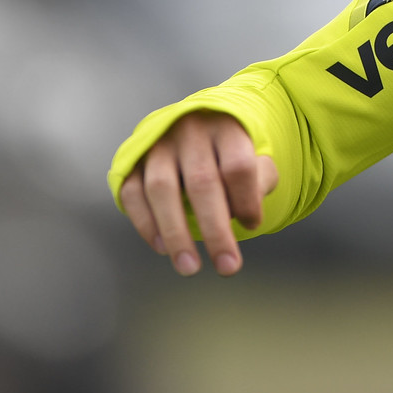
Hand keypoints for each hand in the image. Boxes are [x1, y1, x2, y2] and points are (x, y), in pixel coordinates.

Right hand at [119, 110, 277, 275]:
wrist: (196, 125)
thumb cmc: (229, 150)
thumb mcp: (256, 155)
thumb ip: (260, 179)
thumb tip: (246, 213)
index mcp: (226, 125)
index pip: (238, 165)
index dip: (247, 200)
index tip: (253, 224)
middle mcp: (190, 130)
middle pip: (202, 182)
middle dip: (215, 231)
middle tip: (227, 267)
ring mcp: (158, 143)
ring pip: (161, 188)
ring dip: (176, 233)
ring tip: (189, 266)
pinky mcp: (133, 159)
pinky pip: (132, 193)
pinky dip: (145, 223)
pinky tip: (163, 247)